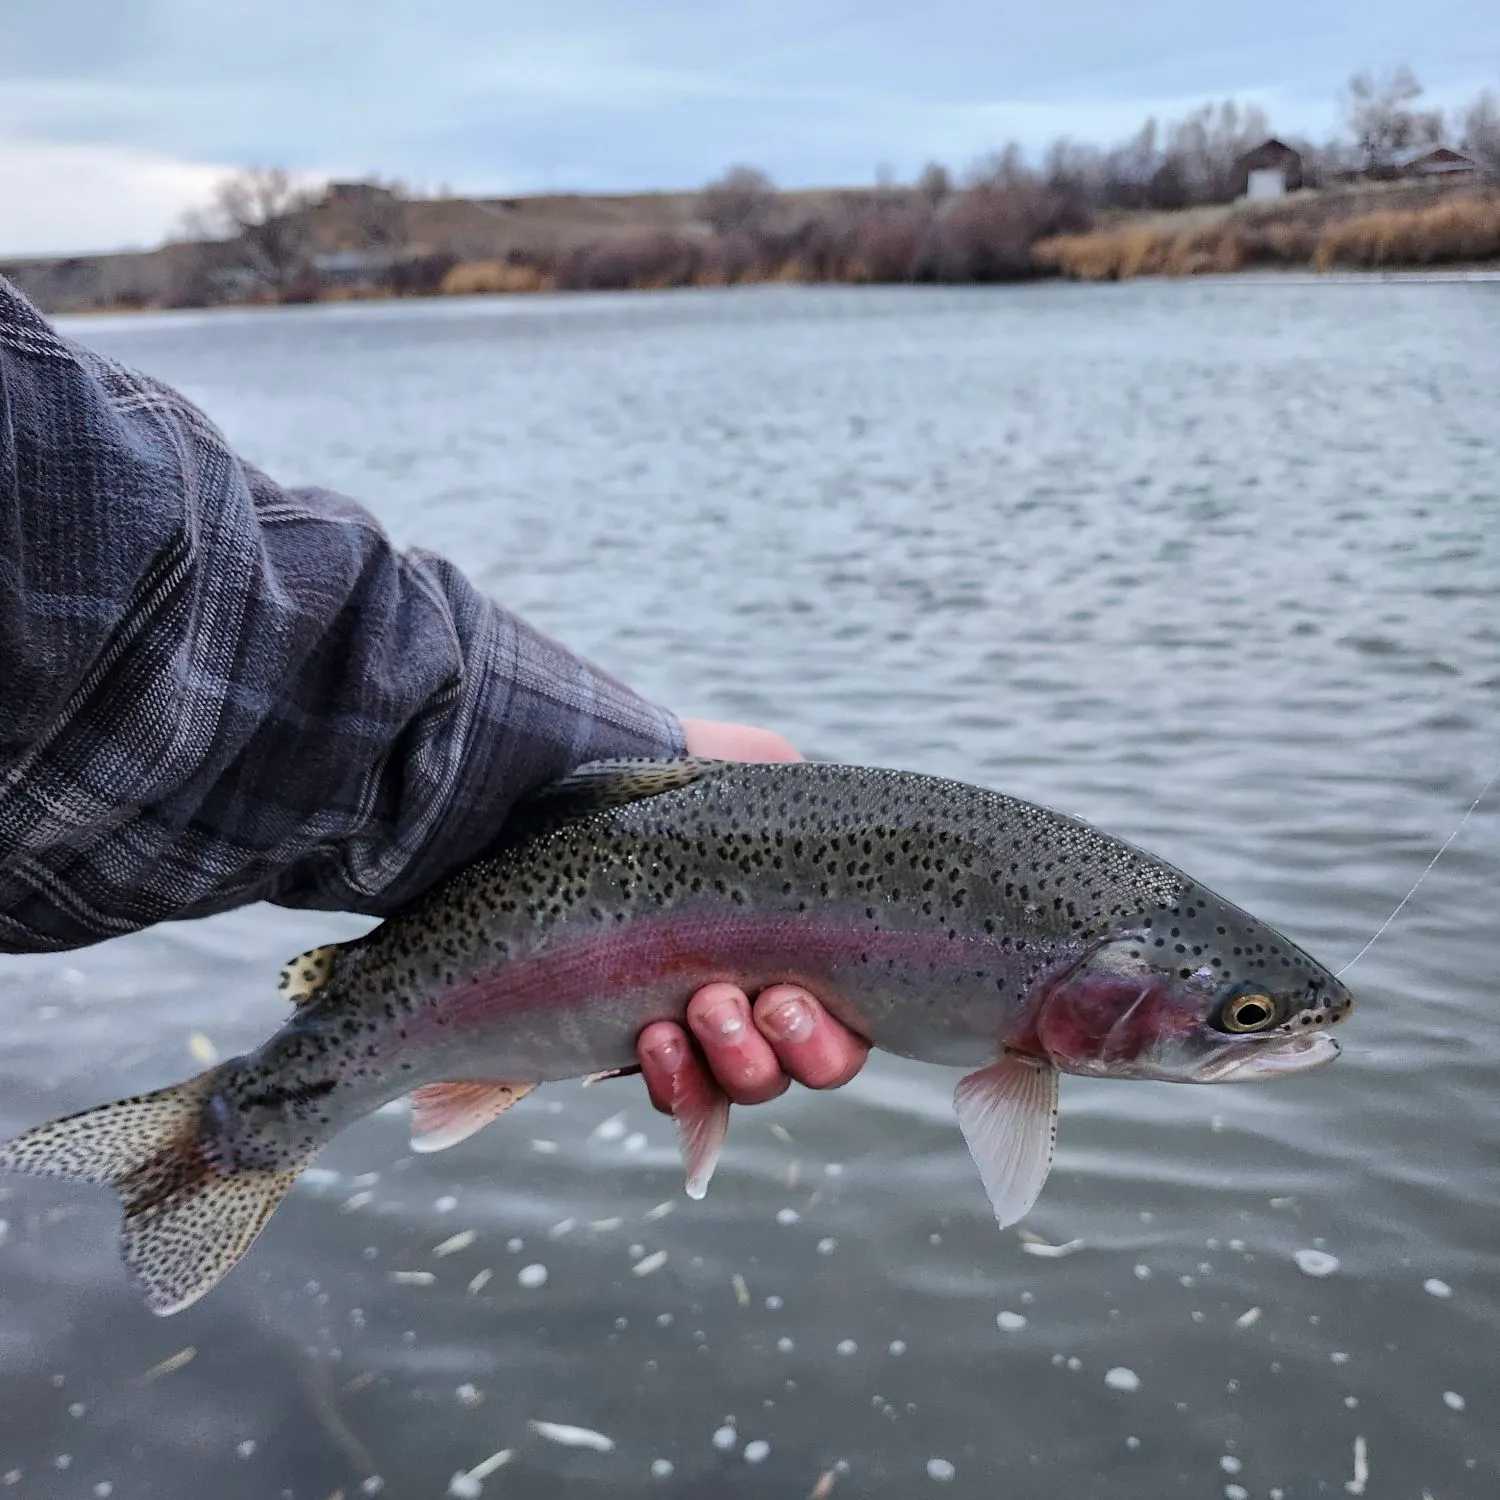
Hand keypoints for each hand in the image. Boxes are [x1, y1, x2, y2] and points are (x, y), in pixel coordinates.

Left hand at [635, 718, 870, 1113]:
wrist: (617, 781)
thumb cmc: (704, 792)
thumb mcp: (783, 791)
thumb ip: (829, 826)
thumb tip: (858, 851)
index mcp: (818, 955)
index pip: (847, 1033)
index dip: (826, 1038)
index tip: (782, 996)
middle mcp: (774, 999)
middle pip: (810, 1068)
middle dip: (791, 1045)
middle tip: (761, 1001)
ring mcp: (713, 1022)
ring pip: (748, 1083)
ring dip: (733, 1060)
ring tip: (701, 1009)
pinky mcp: (654, 1033)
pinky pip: (679, 1090)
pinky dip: (674, 1079)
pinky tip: (655, 1039)